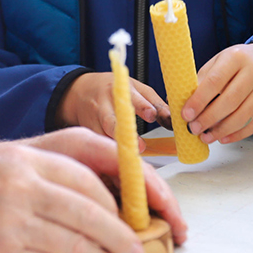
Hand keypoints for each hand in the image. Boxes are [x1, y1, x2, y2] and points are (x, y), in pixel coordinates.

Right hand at [0, 128, 185, 252]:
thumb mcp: (5, 159)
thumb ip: (50, 168)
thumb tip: (107, 194)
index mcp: (26, 153)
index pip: (93, 167)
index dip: (128, 189)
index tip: (146, 208)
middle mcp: (22, 181)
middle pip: (93, 209)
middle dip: (123, 232)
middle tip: (137, 247)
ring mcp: (12, 218)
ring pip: (81, 245)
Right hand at [56, 72, 170, 150]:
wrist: (81, 91)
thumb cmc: (113, 90)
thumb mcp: (136, 89)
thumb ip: (155, 103)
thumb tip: (172, 120)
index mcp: (121, 90)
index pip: (133, 99)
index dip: (143, 107)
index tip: (153, 115)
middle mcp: (105, 105)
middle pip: (113, 120)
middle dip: (126, 133)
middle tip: (141, 146)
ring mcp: (94, 120)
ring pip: (103, 137)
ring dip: (117, 149)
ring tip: (130, 159)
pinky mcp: (88, 133)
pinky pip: (98, 146)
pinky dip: (108, 154)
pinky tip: (118, 163)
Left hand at [180, 43, 252, 143]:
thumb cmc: (237, 63)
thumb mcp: (218, 62)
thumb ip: (203, 80)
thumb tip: (186, 104)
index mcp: (236, 57)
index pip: (215, 81)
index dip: (199, 100)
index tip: (186, 115)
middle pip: (231, 100)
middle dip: (209, 118)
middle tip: (194, 129)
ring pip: (244, 115)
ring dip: (222, 130)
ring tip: (206, 137)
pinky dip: (237, 134)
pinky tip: (223, 138)